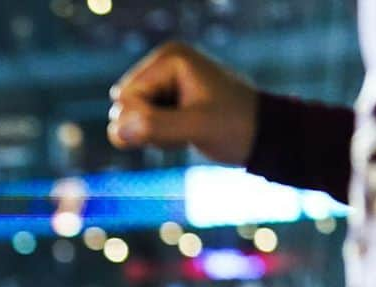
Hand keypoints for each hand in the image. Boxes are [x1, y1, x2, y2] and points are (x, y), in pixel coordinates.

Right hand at [108, 41, 258, 163]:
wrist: (259, 134)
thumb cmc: (234, 126)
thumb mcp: (197, 128)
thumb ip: (157, 128)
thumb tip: (116, 130)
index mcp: (170, 58)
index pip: (125, 99)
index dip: (146, 121)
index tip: (184, 120)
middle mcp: (162, 65)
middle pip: (123, 110)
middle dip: (148, 128)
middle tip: (185, 127)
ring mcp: (161, 83)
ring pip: (128, 122)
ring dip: (154, 136)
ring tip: (186, 130)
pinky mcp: (163, 100)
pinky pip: (138, 128)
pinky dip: (158, 139)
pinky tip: (183, 133)